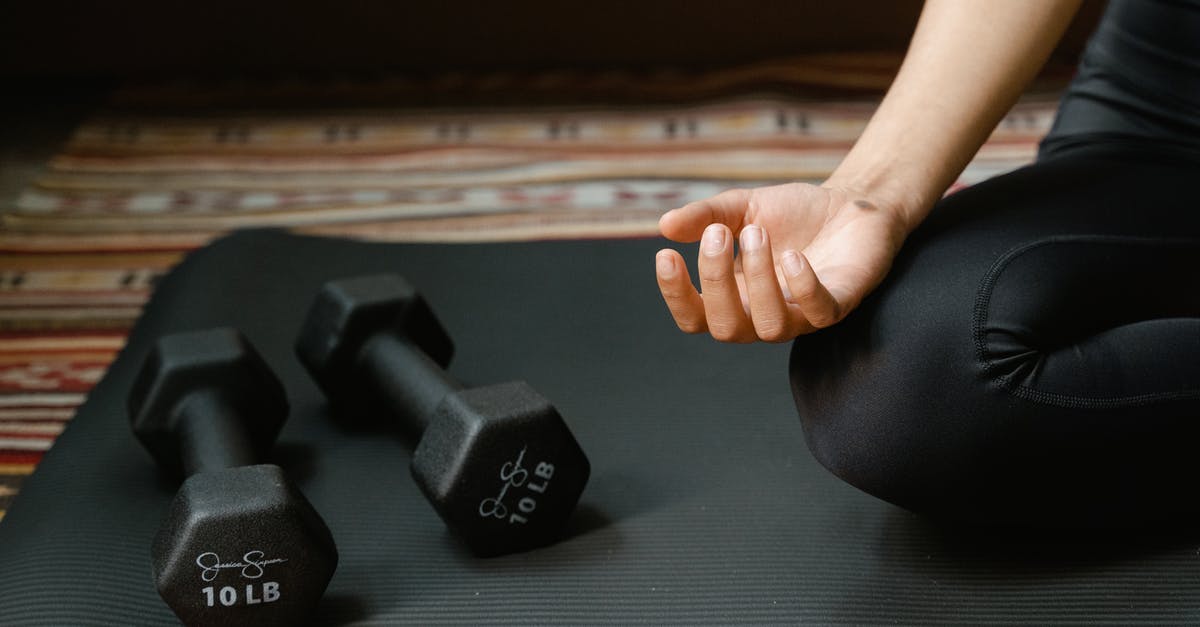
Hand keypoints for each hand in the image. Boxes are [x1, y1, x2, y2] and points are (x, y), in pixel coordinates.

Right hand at [655, 182, 910, 342]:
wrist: (850, 204)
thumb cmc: (793, 214)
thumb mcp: (741, 206)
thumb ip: (704, 216)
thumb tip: (664, 225)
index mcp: (735, 297)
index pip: (694, 319)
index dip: (676, 296)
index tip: (667, 255)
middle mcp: (764, 315)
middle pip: (726, 329)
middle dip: (716, 281)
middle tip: (720, 232)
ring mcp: (802, 316)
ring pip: (769, 327)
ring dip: (758, 278)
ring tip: (757, 232)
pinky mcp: (839, 305)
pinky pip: (817, 313)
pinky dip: (802, 286)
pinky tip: (793, 254)